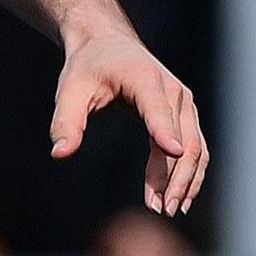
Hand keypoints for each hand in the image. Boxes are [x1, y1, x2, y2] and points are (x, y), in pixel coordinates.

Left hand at [49, 22, 207, 215]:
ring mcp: (184, 103)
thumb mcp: (69, 91)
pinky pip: (196, 148)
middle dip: (175, 176)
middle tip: (160, 208)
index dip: (164, 129)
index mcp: (143, 78)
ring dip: (186, 181)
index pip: (157, 108)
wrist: (108, 45)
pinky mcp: (185, 115)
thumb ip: (66, 121)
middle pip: (184, 138)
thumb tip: (59, 154)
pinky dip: (189, 174)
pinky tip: (176, 198)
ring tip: (168, 210)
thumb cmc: (87, 69)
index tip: (172, 152)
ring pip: (196, 148)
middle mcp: (172, 90)